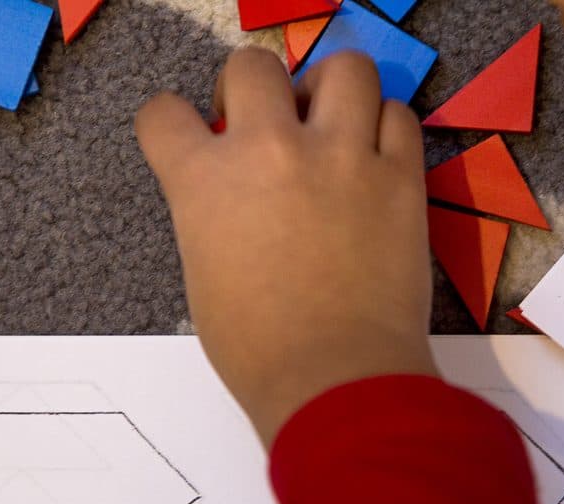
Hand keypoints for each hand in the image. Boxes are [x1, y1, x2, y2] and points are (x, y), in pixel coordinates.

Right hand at [136, 48, 438, 444]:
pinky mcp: (399, 177)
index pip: (163, 113)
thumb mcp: (204, 272)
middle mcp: (269, 150)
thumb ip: (210, 213)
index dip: (173, 124)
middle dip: (252, 89)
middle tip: (267, 126)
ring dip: (332, 90)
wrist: (334, 378)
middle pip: (253, 65)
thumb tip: (234, 193)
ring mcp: (341, 156)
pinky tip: (375, 157)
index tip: (191, 136)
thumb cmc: (256, 348)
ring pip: (345, 67)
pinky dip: (385, 128)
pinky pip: (398, 115)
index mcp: (203, 181)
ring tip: (333, 125)